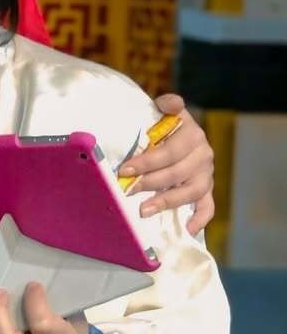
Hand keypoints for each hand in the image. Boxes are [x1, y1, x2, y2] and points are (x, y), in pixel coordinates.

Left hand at [120, 93, 213, 234]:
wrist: (176, 134)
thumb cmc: (163, 125)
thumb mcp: (163, 111)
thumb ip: (166, 106)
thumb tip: (169, 103)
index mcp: (192, 134)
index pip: (170, 151)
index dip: (147, 161)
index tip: (125, 170)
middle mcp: (203, 154)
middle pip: (177, 173)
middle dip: (150, 182)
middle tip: (128, 190)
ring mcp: (206, 174)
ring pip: (192, 191)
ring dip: (167, 202)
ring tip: (144, 210)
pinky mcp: (206, 190)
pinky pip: (208, 207)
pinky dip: (199, 219)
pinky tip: (187, 230)